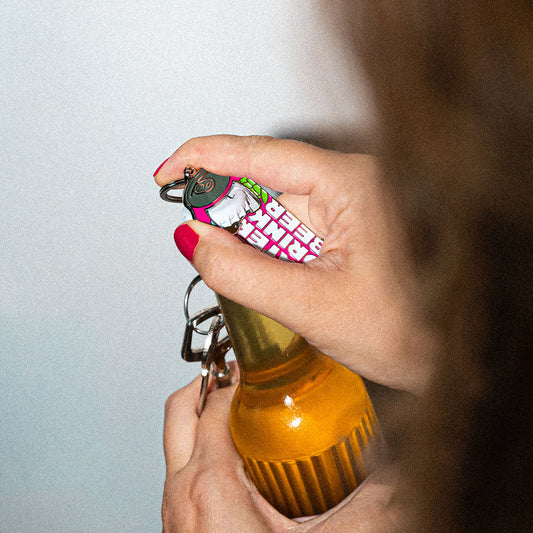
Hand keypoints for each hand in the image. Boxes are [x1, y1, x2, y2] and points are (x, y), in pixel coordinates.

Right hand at [155, 135, 437, 392]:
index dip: (204, 158)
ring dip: (248, 245)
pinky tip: (279, 282)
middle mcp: (346, 187)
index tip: (166, 174)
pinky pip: (283, 231)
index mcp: (350, 185)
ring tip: (276, 287)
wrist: (441, 356)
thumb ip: (241, 272)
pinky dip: (263, 254)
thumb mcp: (310, 305)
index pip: (261, 154)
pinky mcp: (336, 229)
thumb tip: (191, 237)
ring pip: (267, 212)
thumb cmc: (405, 330)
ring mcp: (341, 208)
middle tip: (208, 252)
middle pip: (260, 184)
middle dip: (225, 218)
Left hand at [162, 368, 401, 532]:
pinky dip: (205, 451)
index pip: (213, 405)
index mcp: (208, 486)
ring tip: (242, 415)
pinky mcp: (180, 526)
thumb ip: (371, 496)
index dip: (235, 378)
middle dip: (208, 384)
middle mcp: (180, 493)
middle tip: (238, 377)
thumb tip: (397, 469)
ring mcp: (175, 511)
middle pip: (180, 410)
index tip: (256, 367)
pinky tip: (240, 462)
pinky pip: (182, 471)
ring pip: (177, 441)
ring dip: (206, 419)